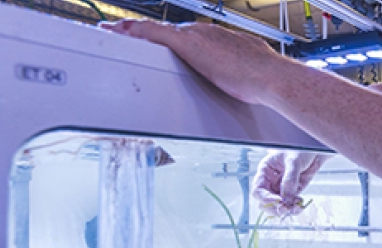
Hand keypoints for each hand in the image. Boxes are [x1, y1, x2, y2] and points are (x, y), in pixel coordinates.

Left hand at [98, 19, 282, 104]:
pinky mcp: (186, 43)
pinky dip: (131, 32)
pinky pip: (151, 33)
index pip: (186, 35)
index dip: (168, 36)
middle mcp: (205, 32)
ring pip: (155, 29)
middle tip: (121, 31)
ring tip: (111, 30)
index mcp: (219, 38)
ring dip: (132, 30)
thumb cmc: (264, 78)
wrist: (270, 75)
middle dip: (144, 32)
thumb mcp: (248, 70)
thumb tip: (242, 83)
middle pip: (167, 30)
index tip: (155, 38)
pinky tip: (115, 32)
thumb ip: (238, 72)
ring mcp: (195, 36)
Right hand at [252, 151, 329, 217]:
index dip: (266, 198)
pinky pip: (290, 205)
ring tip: (296, 208)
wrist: (316, 150)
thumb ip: (290, 179)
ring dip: (286, 210)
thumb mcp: (293, 161)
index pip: (258, 190)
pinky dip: (294, 208)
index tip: (279, 201)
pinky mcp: (293, 192)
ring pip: (278, 206)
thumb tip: (286, 197)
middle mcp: (271, 182)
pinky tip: (300, 205)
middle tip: (286, 209)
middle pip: (265, 202)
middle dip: (275, 208)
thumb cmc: (300, 150)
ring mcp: (281, 189)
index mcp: (265, 172)